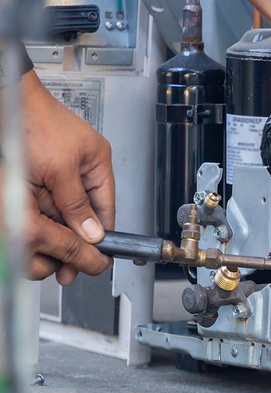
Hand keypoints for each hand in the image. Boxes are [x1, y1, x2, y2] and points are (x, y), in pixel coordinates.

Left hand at [19, 70, 115, 283]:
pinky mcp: (37, 173)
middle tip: (69, 262)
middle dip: (73, 236)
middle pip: (82, 214)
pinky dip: (40, 213)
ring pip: (60, 211)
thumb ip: (76, 204)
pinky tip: (36, 222)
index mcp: (97, 164)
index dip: (101, 235)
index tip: (97, 256)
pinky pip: (43, 203)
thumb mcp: (59, 169)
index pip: (106, 209)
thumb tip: (92, 233)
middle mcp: (80, 169)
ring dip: (54, 225)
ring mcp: (58, 172)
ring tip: (51, 243)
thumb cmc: (33, 119)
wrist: (3, 98)